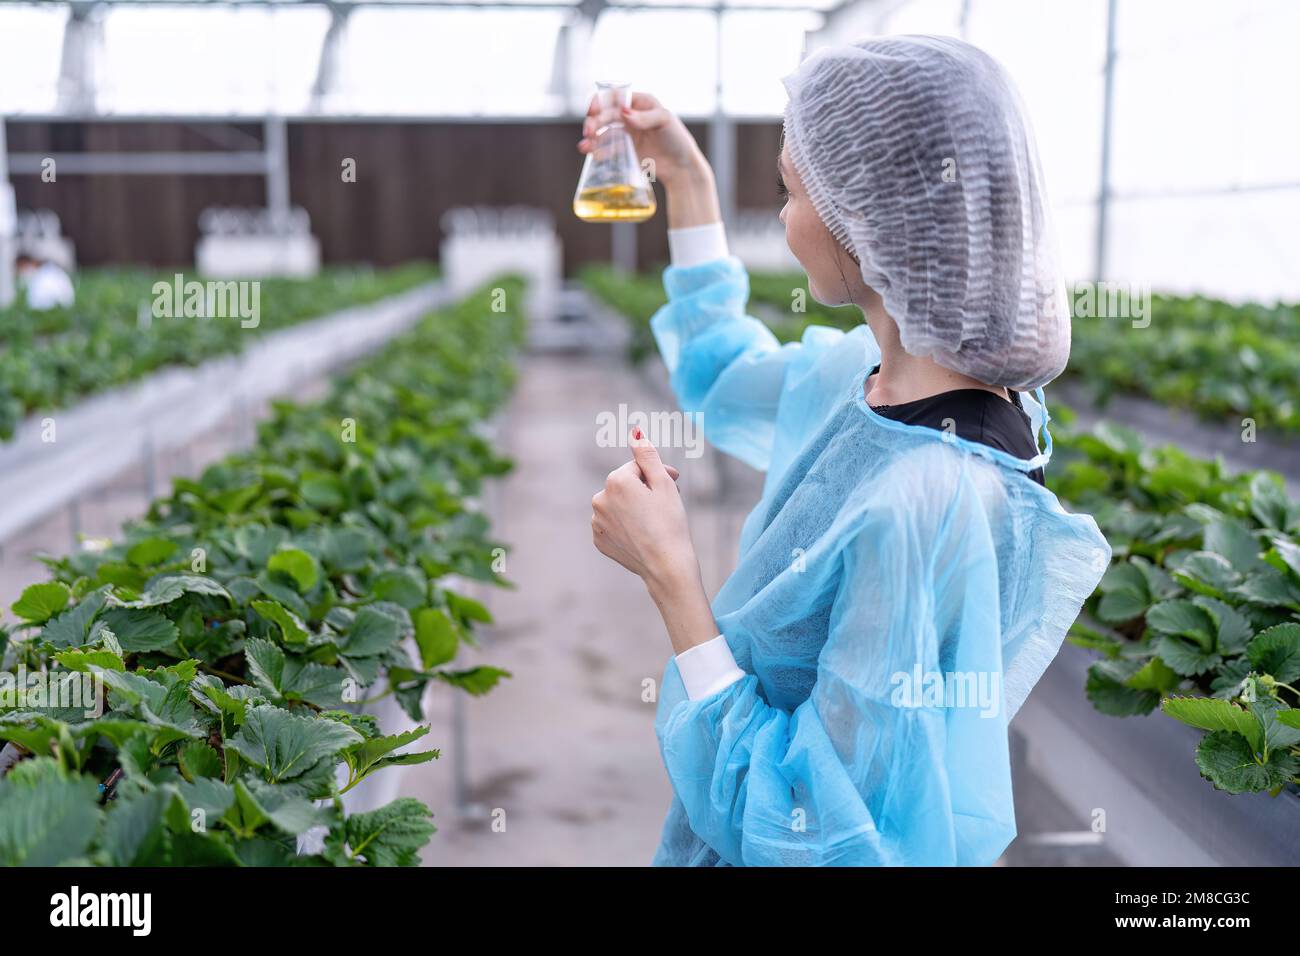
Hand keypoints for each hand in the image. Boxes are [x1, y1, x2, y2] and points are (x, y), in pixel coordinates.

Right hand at [577, 90, 710, 189]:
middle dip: (594, 122)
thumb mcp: (665, 121)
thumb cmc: (677, 140)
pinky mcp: (626, 149)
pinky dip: (598, 150)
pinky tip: (592, 154)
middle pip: (606, 114)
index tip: (593, 111)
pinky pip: (608, 147)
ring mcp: (628, 133)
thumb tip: (623, 112)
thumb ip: (644, 116)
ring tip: (585, 146)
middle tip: (589, 133)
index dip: (601, 102)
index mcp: (641, 102)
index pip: (615, 96)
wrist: (681, 168)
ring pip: (604, 131)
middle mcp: (632, 115)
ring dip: (592, 137)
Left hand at [591, 430, 696, 592]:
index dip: (658, 475)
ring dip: (634, 506)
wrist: (666, 566)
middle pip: (626, 485)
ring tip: (655, 522)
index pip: (638, 468)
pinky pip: (612, 524)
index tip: (676, 484)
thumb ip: (647, 455)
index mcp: (615, 481)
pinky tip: (642, 534)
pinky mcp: (599, 541)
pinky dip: (626, 525)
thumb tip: (635, 432)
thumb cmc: (670, 523)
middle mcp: (599, 499)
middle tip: (667, 503)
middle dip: (645, 489)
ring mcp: (597, 522)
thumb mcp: (664, 484)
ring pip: (618, 505)